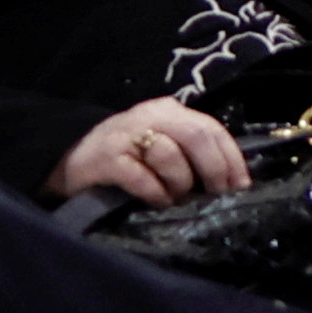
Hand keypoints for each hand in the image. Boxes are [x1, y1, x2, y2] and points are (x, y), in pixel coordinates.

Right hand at [52, 98, 248, 203]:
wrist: (72, 159)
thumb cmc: (127, 157)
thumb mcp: (163, 145)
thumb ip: (192, 153)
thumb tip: (232, 183)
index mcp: (170, 111)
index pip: (212, 128)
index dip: (231, 158)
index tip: (240, 186)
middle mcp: (150, 115)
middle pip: (197, 136)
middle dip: (214, 170)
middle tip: (215, 196)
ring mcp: (127, 134)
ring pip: (170, 155)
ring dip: (180, 183)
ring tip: (174, 197)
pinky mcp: (107, 158)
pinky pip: (142, 177)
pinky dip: (155, 193)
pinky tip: (156, 201)